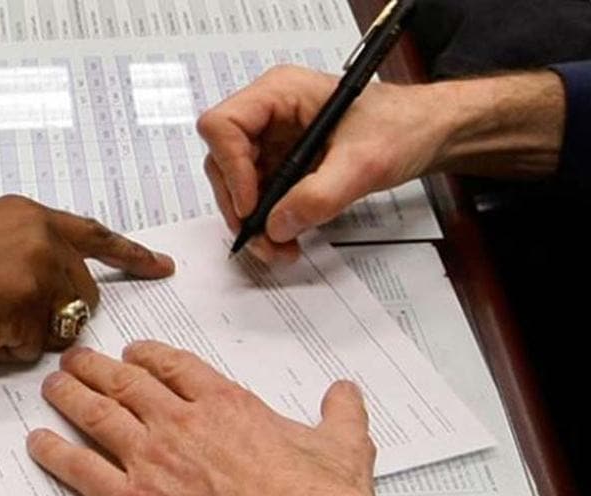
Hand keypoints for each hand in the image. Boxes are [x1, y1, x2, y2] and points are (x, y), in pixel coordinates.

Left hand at [27, 341, 408, 495]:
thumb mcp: (342, 446)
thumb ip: (340, 413)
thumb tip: (346, 393)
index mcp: (225, 404)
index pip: (175, 365)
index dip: (148, 354)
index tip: (135, 351)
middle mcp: (182, 423)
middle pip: (126, 382)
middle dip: (97, 366)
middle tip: (77, 357)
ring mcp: (153, 460)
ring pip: (98, 414)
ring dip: (71, 395)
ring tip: (54, 384)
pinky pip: (81, 468)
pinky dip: (56, 452)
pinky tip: (40, 442)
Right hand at [197, 65, 563, 261]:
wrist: (426, 135)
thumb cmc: (402, 126)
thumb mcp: (364, 162)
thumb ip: (319, 196)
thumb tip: (276, 227)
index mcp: (280, 93)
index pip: (223, 126)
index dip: (230, 168)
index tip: (253, 206)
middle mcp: (268, 115)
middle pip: (222, 161)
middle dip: (240, 206)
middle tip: (263, 241)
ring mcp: (272, 141)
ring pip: (237, 185)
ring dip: (252, 222)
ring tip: (279, 248)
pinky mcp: (282, 165)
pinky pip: (259, 197)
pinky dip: (268, 223)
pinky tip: (286, 239)